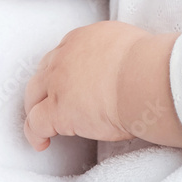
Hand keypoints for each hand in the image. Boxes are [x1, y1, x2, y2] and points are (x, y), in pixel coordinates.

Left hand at [23, 21, 146, 150]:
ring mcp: (57, 83)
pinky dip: (36, 133)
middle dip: (44, 87)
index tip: (69, 83)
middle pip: (44, 72)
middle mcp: (64, 56)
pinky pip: (35, 123)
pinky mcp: (56, 110)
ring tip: (42, 124)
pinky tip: (43, 143)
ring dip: (36, 108)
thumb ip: (116, 53)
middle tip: (52, 102)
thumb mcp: (128, 44)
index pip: (62, 54)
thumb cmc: (148, 64)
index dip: (63, 71)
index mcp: (82, 39)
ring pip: (33, 95)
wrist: (145, 78)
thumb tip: (126, 66)